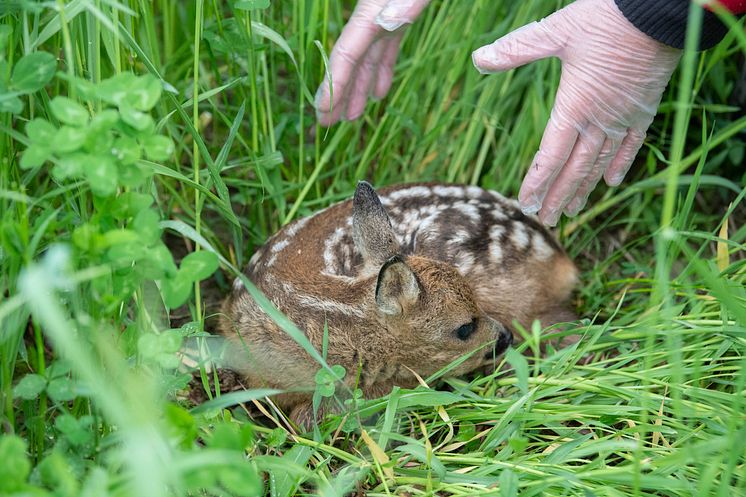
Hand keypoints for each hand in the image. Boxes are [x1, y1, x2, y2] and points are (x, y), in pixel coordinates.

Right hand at [315, 0, 428, 125]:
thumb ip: (400, 8)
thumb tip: (386, 23)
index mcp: (369, 14)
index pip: (346, 55)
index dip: (333, 84)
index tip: (323, 110)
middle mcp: (371, 20)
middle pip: (350, 62)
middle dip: (338, 93)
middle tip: (326, 123)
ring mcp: (384, 20)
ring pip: (368, 60)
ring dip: (358, 89)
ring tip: (351, 117)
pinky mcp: (400, 18)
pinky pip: (386, 50)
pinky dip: (382, 72)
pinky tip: (378, 95)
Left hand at [472, 0, 681, 225]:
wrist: (658, 10)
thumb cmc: (605, 18)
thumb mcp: (555, 32)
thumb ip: (516, 49)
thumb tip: (478, 59)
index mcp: (574, 107)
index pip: (551, 156)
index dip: (538, 182)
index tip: (527, 204)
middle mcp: (600, 120)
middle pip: (575, 169)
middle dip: (558, 196)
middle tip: (546, 219)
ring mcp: (624, 117)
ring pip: (601, 162)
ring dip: (585, 188)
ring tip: (571, 209)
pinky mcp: (645, 108)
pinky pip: (632, 145)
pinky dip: (620, 164)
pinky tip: (612, 182)